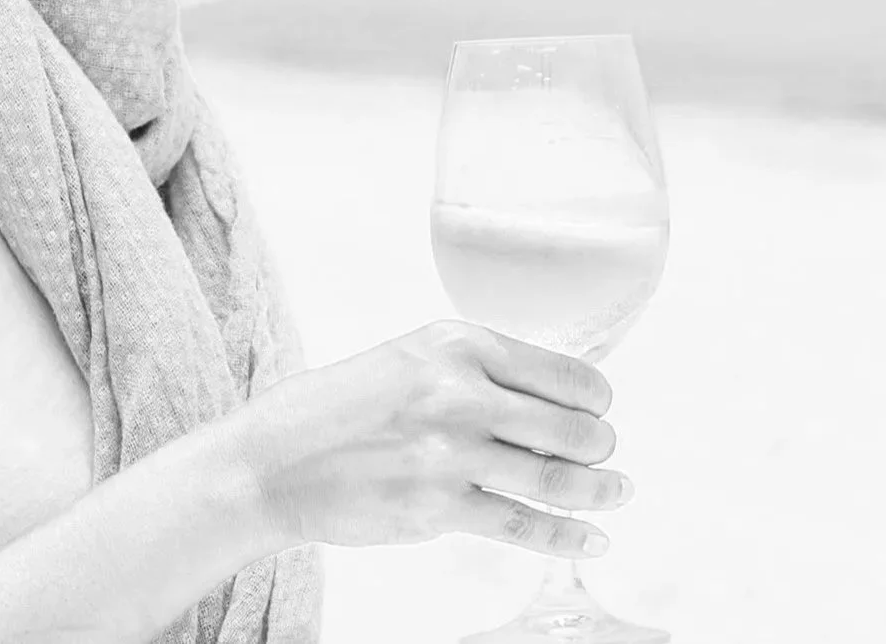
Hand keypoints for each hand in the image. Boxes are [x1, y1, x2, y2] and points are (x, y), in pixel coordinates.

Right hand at [225, 319, 630, 558]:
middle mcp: (461, 392)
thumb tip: (537, 400)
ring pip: (558, 478)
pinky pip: (524, 525)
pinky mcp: (441, 508)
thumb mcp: (402, 361)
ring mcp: (453, 453)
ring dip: (600, 489)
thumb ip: (466, 372)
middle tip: (603, 454)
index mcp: (454, 345)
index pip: (562, 372)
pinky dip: (569, 537)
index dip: (593, 399)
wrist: (269, 463)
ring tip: (617, 492)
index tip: (597, 411)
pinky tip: (593, 540)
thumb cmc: (328, 411)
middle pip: (571, 427)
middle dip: (600, 446)